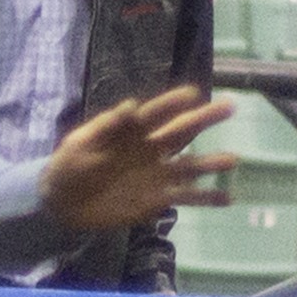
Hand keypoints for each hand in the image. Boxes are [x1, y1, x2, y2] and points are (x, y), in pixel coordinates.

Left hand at [38, 84, 233, 235]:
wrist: (63, 202)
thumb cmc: (68, 166)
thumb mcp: (80, 144)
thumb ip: (106, 127)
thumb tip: (129, 106)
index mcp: (130, 131)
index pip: (154, 112)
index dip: (172, 103)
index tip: (192, 94)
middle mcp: (149, 149)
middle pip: (180, 131)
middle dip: (204, 119)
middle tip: (229, 106)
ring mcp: (156, 174)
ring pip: (189, 166)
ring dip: (211, 163)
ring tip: (233, 160)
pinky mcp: (157, 199)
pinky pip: (186, 197)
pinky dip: (206, 198)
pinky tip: (227, 198)